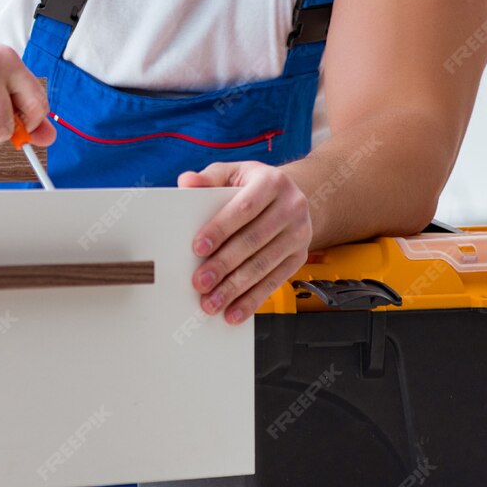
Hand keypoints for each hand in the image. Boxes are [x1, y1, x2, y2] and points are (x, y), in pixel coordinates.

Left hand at [181, 161, 311, 324]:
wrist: (292, 196)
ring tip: (212, 302)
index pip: (244, 208)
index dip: (221, 228)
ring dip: (236, 288)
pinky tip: (235, 312)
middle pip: (253, 241)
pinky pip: (274, 282)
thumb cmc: (255, 185)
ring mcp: (299, 234)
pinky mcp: (299, 257)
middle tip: (200, 282)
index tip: (198, 247)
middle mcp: (291, 208)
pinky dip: (253, 300)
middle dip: (224, 264)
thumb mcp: (233, 173)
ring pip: (264, 265)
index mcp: (273, 183)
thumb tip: (186, 181)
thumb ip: (208, 178)